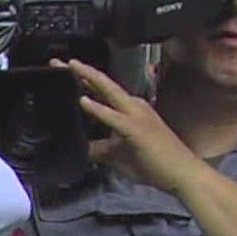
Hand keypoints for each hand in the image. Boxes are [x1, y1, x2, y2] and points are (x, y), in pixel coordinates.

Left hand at [55, 58, 204, 195]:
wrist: (181, 174)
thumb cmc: (152, 163)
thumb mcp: (115, 155)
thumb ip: (96, 147)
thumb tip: (76, 147)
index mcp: (128, 110)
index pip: (101, 91)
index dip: (82, 79)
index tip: (61, 70)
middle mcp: (132, 106)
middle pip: (102, 84)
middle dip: (80, 71)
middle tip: (56, 61)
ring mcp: (136, 115)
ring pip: (109, 91)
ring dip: (88, 78)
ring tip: (70, 67)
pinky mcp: (136, 129)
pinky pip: (113, 117)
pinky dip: (98, 109)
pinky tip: (83, 101)